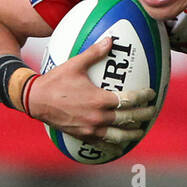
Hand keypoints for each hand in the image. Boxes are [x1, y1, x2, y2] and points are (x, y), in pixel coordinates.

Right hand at [27, 35, 156, 143]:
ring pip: (118, 136)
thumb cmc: (55, 81)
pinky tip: (119, 147)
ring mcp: (90, 129)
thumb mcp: (75, 64)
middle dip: (143, 115)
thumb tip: (111, 39)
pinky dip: (113, 146)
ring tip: (140, 131)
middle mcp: (97, 117)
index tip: (151, 94)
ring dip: (131, 134)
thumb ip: (95, 52)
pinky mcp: (82, 136)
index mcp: (99, 100)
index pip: (129, 100)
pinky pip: (102, 144)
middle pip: (128, 119)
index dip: (143, 97)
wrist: (35, 100)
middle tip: (152, 111)